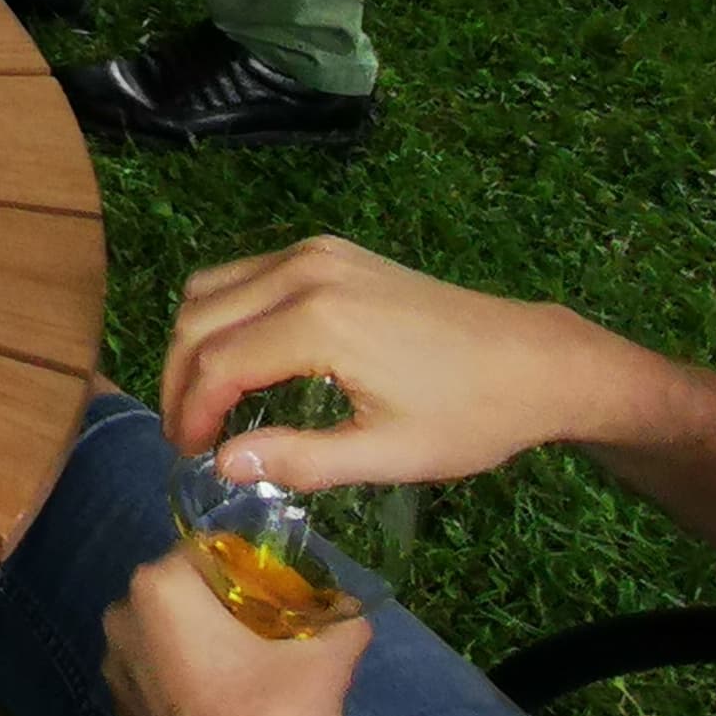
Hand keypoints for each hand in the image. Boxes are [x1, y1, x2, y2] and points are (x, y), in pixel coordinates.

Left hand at [105, 544, 361, 715]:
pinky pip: (158, 674)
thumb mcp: (323, 665)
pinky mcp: (122, 712)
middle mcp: (122, 618)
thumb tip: (356, 614)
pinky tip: (229, 700)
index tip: (288, 596)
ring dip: (207, 642)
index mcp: (158, 588)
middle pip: (184, 593)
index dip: (253, 570)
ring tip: (258, 668)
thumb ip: (341, 626)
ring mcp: (115, 669)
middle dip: (229, 606)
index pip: (207, 553)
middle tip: (278, 631)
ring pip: (168, 634)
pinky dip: (188, 677)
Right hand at [163, 234, 630, 491]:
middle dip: (179, 378)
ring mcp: (315, 252)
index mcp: (317, 321)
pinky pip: (244, 275)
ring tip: (206, 400)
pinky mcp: (328, 251)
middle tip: (187, 435)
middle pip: (199, 318)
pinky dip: (224, 316)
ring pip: (211, 288)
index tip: (189, 456)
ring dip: (194, 342)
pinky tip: (242, 360)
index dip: (191, 412)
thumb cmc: (470, 416)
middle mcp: (304, 272)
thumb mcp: (391, 455)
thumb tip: (224, 464)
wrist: (535, 360)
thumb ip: (302, 460)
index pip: (217, 363)